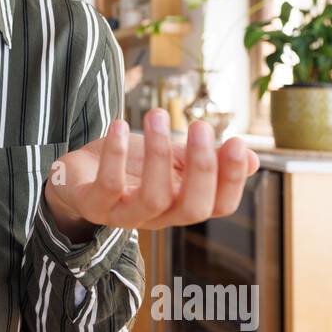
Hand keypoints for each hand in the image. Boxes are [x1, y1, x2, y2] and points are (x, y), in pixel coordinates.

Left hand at [45, 108, 259, 233]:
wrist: (77, 174)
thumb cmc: (129, 166)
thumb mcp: (171, 160)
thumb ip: (204, 160)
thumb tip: (254, 160)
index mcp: (181, 204)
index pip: (219, 205)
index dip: (231, 179)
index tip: (237, 141)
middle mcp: (158, 216)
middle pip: (193, 208)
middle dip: (202, 168)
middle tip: (200, 125)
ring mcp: (125, 215)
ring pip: (153, 198)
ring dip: (158, 154)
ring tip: (157, 115)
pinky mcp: (93, 205)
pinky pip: (108, 187)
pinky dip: (116, 154)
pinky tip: (120, 124)